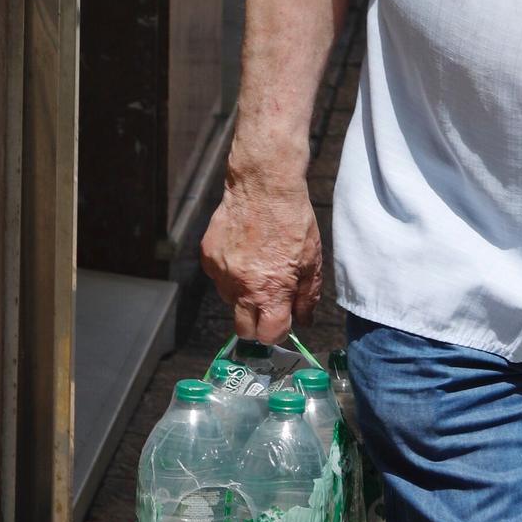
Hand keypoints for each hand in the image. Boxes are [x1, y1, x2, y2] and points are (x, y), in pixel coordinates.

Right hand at [200, 152, 322, 341]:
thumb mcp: (312, 260)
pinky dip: (230, 273)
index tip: (281, 320)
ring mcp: (221, 273)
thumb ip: (307, 296)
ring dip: (243, 294)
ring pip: (229, 301)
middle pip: (243, 329)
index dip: (277, 331)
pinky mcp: (209, 257)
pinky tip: (243, 252)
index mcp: (271, 290)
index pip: (268, 335)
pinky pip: (219, 278)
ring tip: (257, 266)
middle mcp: (242, 287)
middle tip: (267, 303)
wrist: (263, 186)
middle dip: (256, 323)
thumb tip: (303, 321)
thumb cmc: (293, 221)